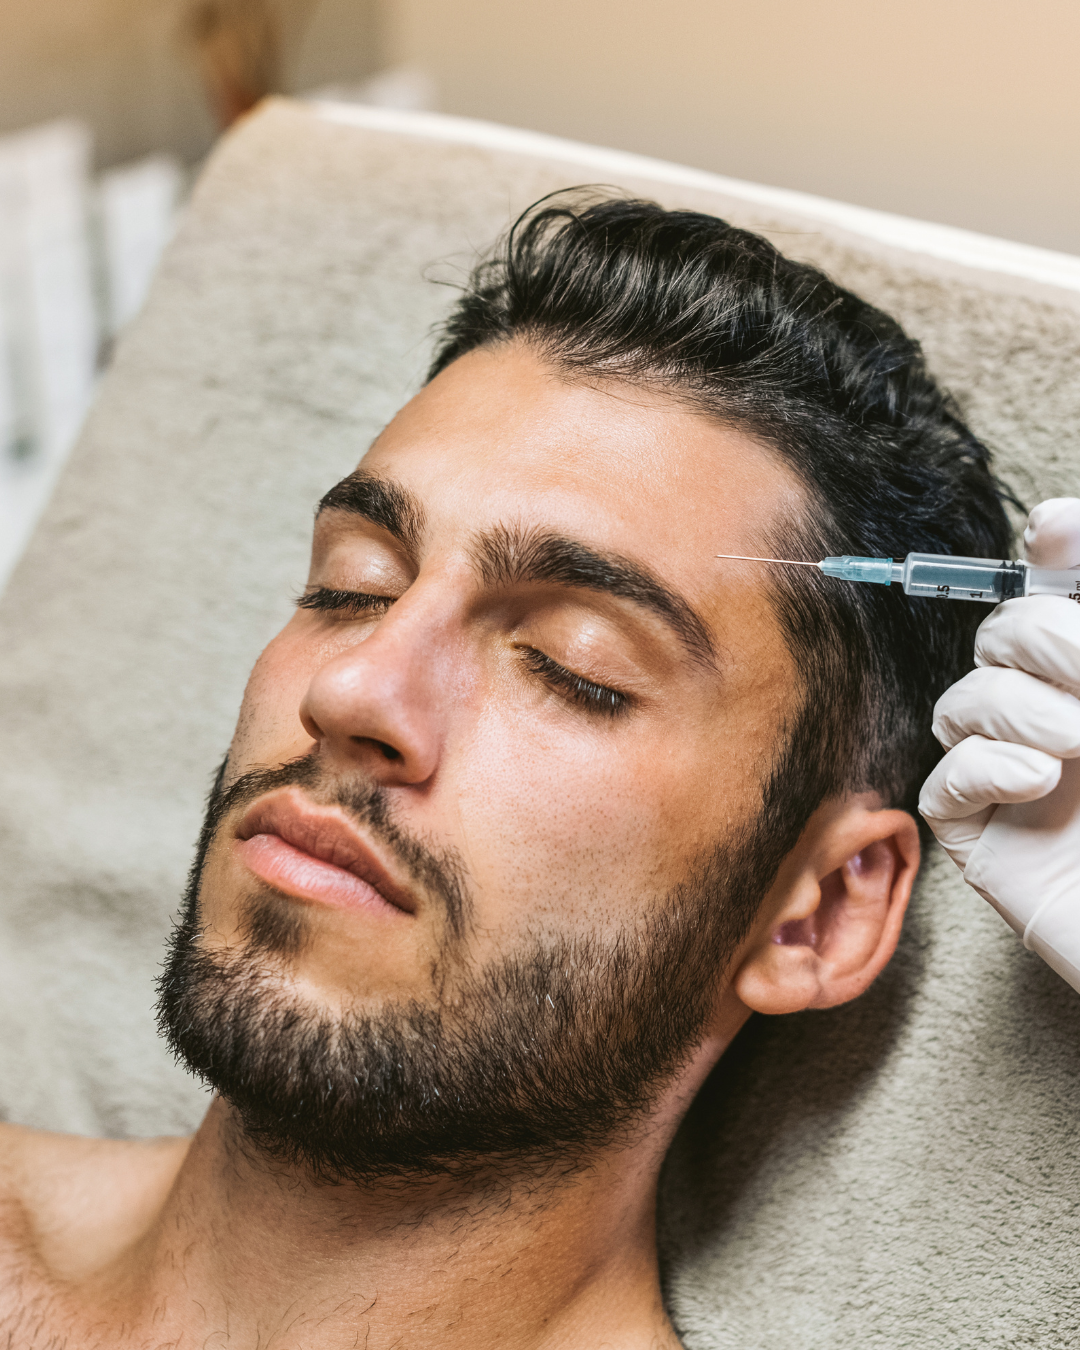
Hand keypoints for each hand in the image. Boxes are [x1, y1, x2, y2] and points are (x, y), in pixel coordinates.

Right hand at [919, 498, 1079, 990]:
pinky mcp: (991, 846)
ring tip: (1074, 746)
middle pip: (1000, 637)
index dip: (1050, 560)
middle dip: (1038, 640)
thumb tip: (1055, 519)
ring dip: (1014, 706)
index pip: (1057, 599)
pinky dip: (982, 767)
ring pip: (965, 701)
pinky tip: (1040, 782)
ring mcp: (1027, 784)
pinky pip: (946, 781)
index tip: (1060, 541)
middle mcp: (1068, 723)